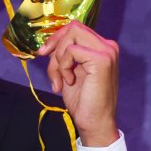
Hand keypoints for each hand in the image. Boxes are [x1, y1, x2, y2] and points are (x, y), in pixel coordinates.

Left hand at [38, 22, 119, 146]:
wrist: (94, 123)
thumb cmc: (83, 102)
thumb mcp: (68, 73)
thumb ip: (63, 56)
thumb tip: (47, 46)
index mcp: (101, 47)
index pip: (75, 29)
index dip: (56, 38)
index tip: (43, 53)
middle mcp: (107, 45)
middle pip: (72, 28)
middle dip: (55, 47)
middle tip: (53, 72)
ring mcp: (107, 51)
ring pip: (71, 36)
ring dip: (58, 60)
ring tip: (61, 81)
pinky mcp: (101, 59)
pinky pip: (71, 51)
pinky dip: (64, 67)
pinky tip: (69, 82)